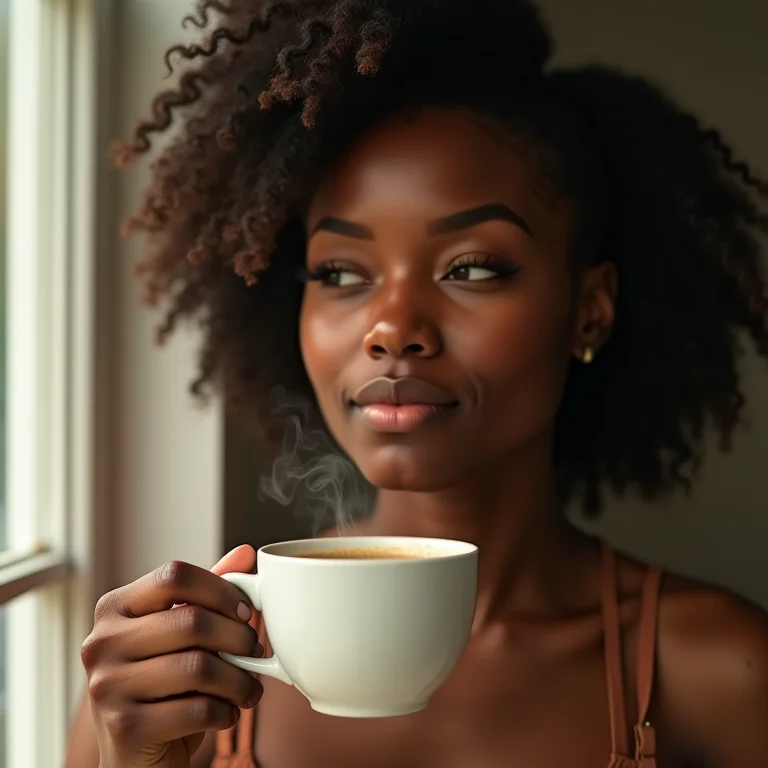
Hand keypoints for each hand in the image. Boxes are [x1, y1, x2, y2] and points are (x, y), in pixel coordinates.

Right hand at [82, 545, 261, 767]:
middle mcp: (101, 643)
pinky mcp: (124, 728)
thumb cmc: (165, 684)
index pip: (174, 575)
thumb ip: (208, 591)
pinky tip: (226, 713)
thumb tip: (245, 553)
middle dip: (239, 638)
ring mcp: (107, 687)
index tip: (246, 611)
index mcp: (114, 607)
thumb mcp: (182, 632)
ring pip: (199, 667)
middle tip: (256, 651)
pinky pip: (197, 710)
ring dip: (240, 680)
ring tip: (249, 688)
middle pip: (192, 620)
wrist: (136, 757)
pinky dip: (225, 712)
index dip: (220, 589)